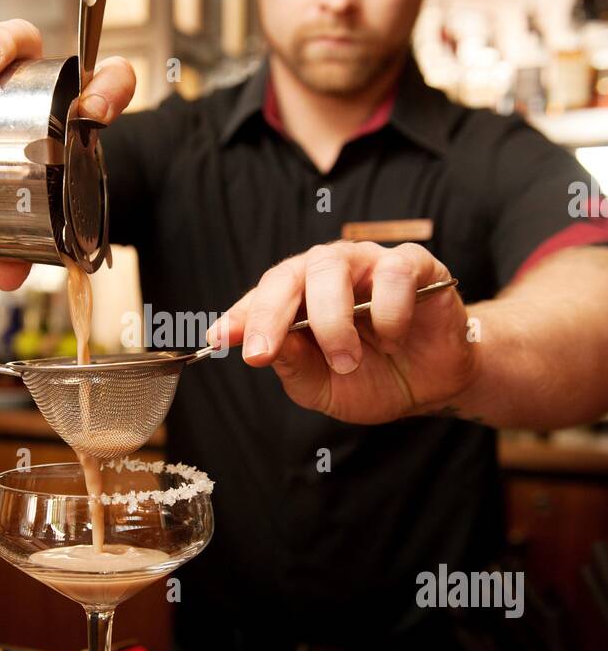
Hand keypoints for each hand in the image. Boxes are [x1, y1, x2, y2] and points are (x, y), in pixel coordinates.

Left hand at [206, 241, 477, 424]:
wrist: (431, 385)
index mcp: (301, 298)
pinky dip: (388, 310)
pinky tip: (393, 340)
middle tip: (261, 352)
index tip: (219, 339)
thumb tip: (268, 347)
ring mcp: (370, 264)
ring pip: (333, 265)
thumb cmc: (371, 380)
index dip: (240, 316)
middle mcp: (330, 273)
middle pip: (291, 273)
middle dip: (269, 314)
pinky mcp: (415, 265)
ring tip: (345, 361)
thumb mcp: (323, 387)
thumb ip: (294, 366)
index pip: (262, 296)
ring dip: (331, 320)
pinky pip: (393, 272)